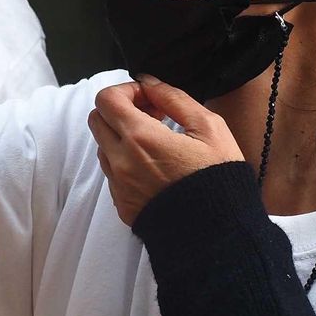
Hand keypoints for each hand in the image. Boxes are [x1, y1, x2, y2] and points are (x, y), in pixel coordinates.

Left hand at [88, 76, 245, 225]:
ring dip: (121, 136)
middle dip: (120, 110)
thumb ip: (174, 98)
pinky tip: (154, 165)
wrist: (217, 232)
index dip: (126, 90)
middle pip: (97, 119)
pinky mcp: (122, 204)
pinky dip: (125, 161)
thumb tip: (150, 82)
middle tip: (150, 115)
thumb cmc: (218, 178)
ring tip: (155, 141)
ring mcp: (119, 185)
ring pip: (103, 146)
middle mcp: (121, 161)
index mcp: (140, 138)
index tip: (149, 97)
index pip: (106, 99)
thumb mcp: (209, 127)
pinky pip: (112, 173)